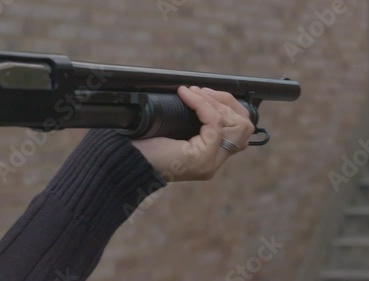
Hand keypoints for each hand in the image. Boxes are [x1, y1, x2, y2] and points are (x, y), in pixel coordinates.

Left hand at [131, 86, 254, 181]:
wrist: (125, 160)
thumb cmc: (143, 145)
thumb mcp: (175, 130)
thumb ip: (194, 120)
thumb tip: (202, 93)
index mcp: (209, 157)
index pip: (239, 131)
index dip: (227, 106)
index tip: (202, 92)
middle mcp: (214, 162)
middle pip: (244, 127)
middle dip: (227, 102)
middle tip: (202, 92)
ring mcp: (210, 162)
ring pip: (237, 125)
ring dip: (216, 102)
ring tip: (195, 93)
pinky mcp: (201, 158)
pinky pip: (214, 123)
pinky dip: (202, 104)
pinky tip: (186, 95)